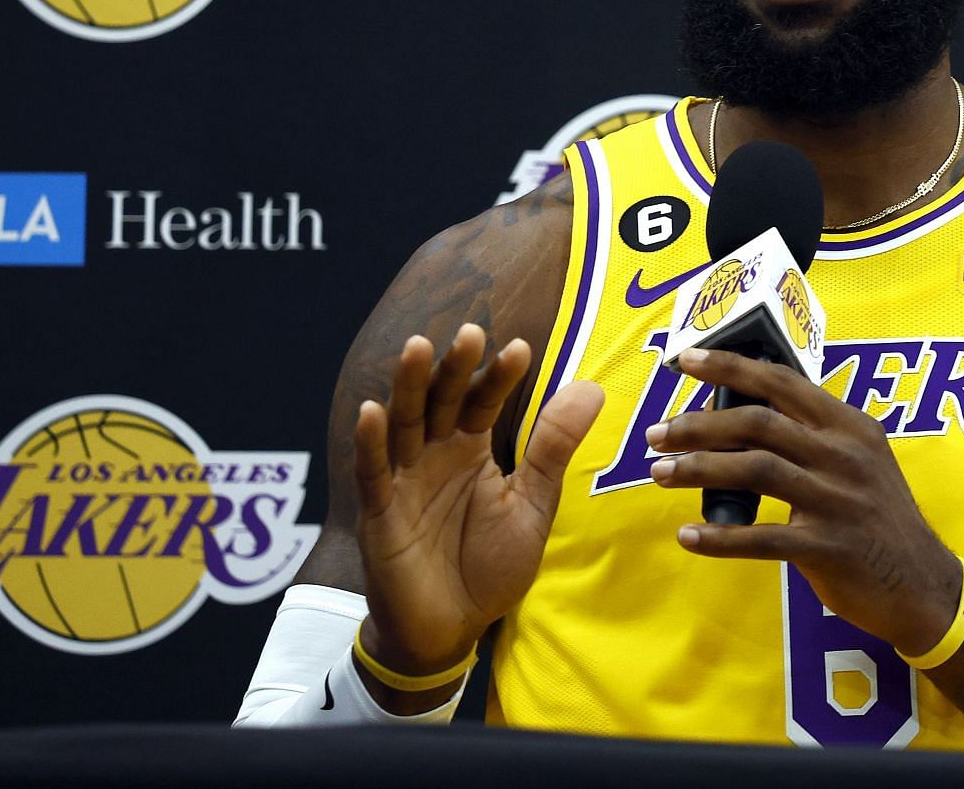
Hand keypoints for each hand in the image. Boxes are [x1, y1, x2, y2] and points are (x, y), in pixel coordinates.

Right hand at [353, 324, 602, 680]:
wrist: (451, 630)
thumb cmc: (489, 566)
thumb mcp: (531, 505)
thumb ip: (552, 449)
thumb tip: (592, 388)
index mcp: (471, 449)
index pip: (483, 401)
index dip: (498, 376)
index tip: (519, 349)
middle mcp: (435, 454)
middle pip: (441, 400)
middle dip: (453, 367)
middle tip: (470, 332)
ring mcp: (404, 479)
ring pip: (404, 423)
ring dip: (409, 387)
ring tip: (417, 348)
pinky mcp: (379, 511)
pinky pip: (373, 471)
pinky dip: (370, 442)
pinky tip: (371, 410)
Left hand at [648, 347, 960, 655]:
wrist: (925, 585)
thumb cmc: (880, 520)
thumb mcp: (861, 461)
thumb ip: (815, 436)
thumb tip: (747, 414)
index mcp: (849, 426)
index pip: (782, 382)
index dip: (730, 367)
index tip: (686, 359)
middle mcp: (844, 455)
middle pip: (758, 423)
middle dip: (698, 425)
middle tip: (657, 434)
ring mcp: (837, 500)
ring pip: (755, 470)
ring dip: (699, 469)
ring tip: (660, 473)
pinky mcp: (828, 547)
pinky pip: (762, 537)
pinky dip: (720, 536)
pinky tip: (689, 537)